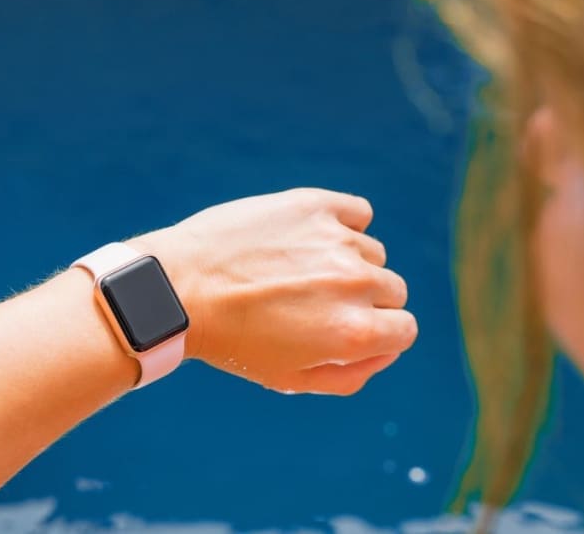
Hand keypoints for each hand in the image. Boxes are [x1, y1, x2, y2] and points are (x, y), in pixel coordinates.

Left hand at [132, 188, 415, 394]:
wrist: (179, 287)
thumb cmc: (232, 338)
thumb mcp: (289, 378)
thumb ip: (349, 375)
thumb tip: (384, 351)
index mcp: (355, 332)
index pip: (404, 330)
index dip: (376, 334)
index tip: (342, 330)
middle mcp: (355, 283)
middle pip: (391, 290)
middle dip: (362, 300)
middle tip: (310, 303)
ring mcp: (336, 239)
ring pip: (370, 252)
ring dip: (346, 263)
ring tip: (295, 272)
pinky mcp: (314, 205)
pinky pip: (357, 212)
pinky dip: (342, 223)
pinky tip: (307, 238)